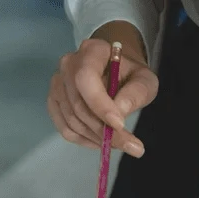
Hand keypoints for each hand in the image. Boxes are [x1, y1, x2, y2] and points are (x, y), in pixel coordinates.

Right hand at [47, 21, 157, 155]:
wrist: (114, 71)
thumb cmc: (130, 74)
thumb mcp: (145, 79)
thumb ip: (136, 93)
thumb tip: (118, 112)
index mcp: (91, 51)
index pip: (86, 79)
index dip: (99, 104)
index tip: (120, 125)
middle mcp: (68, 66)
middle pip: (78, 105)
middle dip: (102, 129)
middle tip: (129, 145)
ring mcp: (56, 85)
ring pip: (71, 120)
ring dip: (95, 137)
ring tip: (119, 144)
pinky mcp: (54, 103)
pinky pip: (64, 128)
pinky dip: (83, 140)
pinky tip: (100, 142)